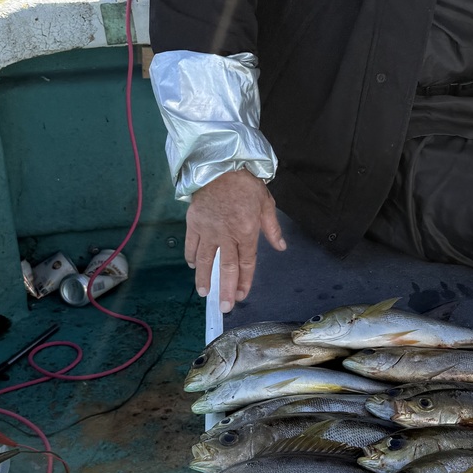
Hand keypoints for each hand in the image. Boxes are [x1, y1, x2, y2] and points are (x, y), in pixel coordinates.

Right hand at [184, 170, 285, 309]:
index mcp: (246, 231)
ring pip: (205, 259)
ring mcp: (208, 229)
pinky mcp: (194, 222)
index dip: (244, 281)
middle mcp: (226, 234)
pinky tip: (192, 266)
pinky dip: (191, 256)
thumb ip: (272, 228)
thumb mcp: (266, 203)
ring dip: (204, 278)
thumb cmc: (246, 183)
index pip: (246, 263)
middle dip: (225, 289)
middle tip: (224, 307)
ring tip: (204, 293)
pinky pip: (192, 244)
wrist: (220, 164)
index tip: (241, 296)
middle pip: (226, 267)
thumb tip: (281, 247)